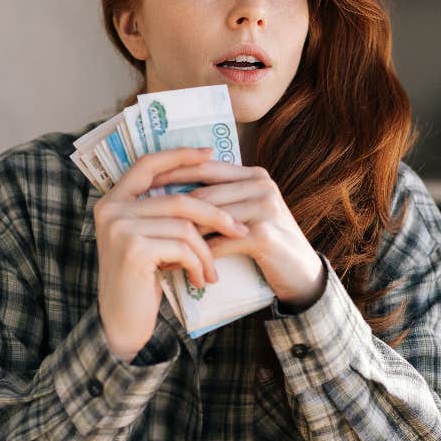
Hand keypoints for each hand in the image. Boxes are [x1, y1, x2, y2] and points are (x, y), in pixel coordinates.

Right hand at [94, 147, 250, 360]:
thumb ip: (162, 213)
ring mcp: (119, 228)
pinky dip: (198, 264)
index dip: (179, 155)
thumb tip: (207, 186)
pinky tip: (199, 281)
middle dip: (215, 215)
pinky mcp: (133, 249)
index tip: (210, 153)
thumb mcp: (149, 240)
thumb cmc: (140, 281)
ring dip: (207, 251)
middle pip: (178, 199)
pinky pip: (182, 247)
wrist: (121, 323)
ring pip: (184, 226)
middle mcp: (111, 209)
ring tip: (211, 272)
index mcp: (113, 200)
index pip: (147, 164)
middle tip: (240, 229)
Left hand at [151, 162, 325, 312]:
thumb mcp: (243, 214)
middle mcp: (261, 184)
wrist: (300, 273)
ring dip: (182, 238)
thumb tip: (168, 193)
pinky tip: (181, 267)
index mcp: (252, 174)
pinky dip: (198, 257)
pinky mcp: (264, 234)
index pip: (204, 167)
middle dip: (173, 212)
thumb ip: (219, 199)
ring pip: (209, 219)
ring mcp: (265, 207)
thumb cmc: (265, 242)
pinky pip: (220, 243)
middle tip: (145, 225)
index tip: (141, 187)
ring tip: (159, 249)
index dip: (171, 175)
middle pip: (203, 194)